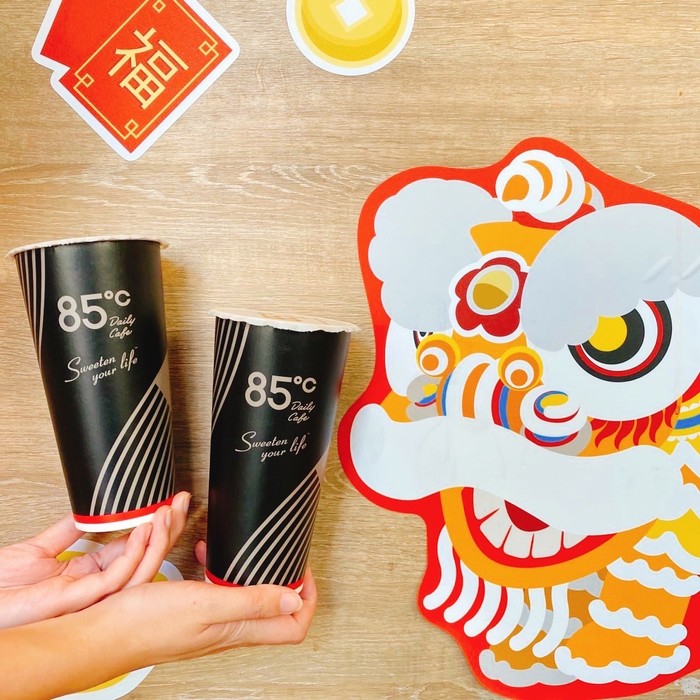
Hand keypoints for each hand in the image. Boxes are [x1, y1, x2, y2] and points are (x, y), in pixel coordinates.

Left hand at [0, 491, 190, 627]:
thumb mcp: (39, 549)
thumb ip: (68, 530)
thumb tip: (89, 509)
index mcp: (88, 576)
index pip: (133, 549)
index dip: (153, 527)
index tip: (166, 505)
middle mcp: (96, 588)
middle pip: (145, 559)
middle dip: (168, 530)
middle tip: (181, 503)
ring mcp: (92, 596)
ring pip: (141, 571)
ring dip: (159, 540)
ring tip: (169, 514)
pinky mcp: (82, 599)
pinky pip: (119, 577)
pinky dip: (135, 553)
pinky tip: (143, 532)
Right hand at [104, 566, 317, 666]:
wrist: (102, 635)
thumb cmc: (146, 625)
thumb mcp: (205, 605)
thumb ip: (250, 602)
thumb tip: (292, 600)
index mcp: (238, 630)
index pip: (292, 627)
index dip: (307, 601)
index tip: (303, 573)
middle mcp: (228, 631)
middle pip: (275, 615)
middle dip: (285, 585)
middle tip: (285, 561)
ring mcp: (210, 624)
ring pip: (247, 602)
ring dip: (254, 577)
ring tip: (250, 554)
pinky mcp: (191, 615)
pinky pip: (218, 594)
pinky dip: (220, 572)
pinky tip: (206, 556)